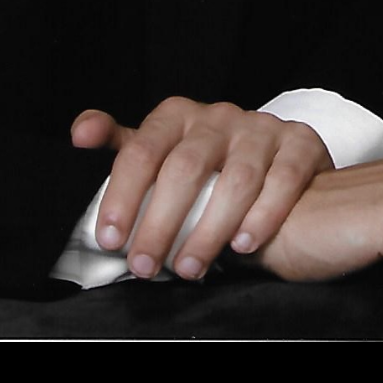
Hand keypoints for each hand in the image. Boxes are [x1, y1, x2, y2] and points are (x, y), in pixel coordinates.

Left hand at [71, 98, 332, 279]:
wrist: (281, 155)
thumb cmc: (211, 161)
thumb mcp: (165, 150)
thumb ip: (125, 146)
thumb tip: (81, 134)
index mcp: (178, 114)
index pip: (142, 150)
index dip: (123, 194)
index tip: (111, 238)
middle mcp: (219, 116)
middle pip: (185, 168)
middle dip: (161, 222)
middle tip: (145, 265)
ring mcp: (262, 128)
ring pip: (235, 179)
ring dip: (209, 230)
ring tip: (189, 268)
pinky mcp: (301, 143)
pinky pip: (283, 180)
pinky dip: (262, 215)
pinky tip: (244, 245)